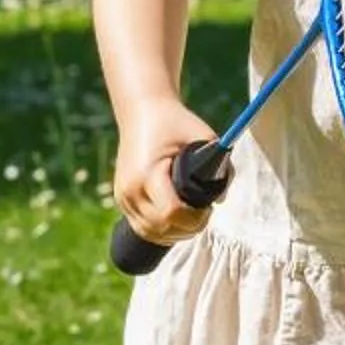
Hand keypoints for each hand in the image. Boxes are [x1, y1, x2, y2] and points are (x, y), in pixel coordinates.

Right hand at [113, 103, 224, 243]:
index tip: (209, 208)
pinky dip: (161, 230)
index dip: (195, 218)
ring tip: (193, 218)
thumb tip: (222, 198)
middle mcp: (130, 190)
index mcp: (146, 174)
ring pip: (151, 233)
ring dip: (175, 232)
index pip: (171, 213)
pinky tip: (177, 222)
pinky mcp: (122, 199)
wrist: (142, 111)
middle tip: (205, 213)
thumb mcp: (202, 136)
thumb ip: (220, 166)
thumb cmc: (174, 122)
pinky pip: (142, 227)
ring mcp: (123, 197)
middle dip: (188, 227)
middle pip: (162, 228)